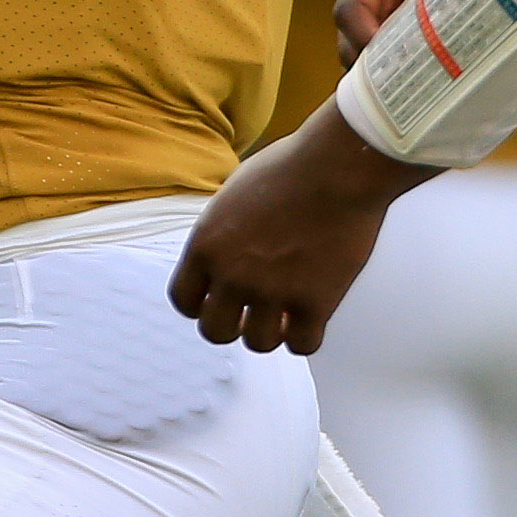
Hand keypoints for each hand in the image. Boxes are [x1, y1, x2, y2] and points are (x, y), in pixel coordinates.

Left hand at [167, 102, 431, 353]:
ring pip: (258, 344)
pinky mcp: (315, 302)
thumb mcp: (231, 199)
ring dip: (269, 333)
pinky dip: (304, 337)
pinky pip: (303, 345)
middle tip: (249, 314)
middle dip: (230, 325)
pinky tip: (309, 318)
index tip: (216, 301)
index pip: (183, 300)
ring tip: (282, 315)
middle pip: (214, 331)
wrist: (333, 171)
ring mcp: (273, 292)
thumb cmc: (286, 172)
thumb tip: (226, 256)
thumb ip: (222, 235)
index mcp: (204, 245)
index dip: (199, 306)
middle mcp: (231, 274)